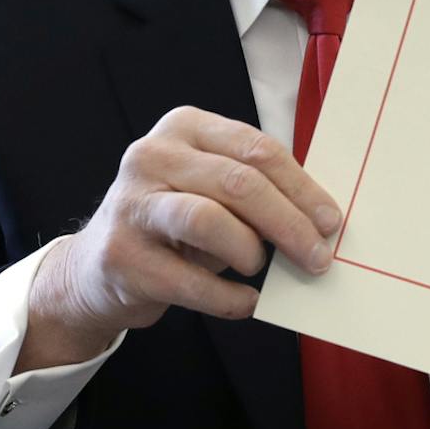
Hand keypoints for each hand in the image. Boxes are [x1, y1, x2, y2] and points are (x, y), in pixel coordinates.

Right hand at [19, 107, 340, 371]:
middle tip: (317, 256)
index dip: (301, 187)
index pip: (255, 149)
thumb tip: (321, 220)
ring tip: (262, 269)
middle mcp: (152, 156)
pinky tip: (246, 301)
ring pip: (208, 220)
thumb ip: (255, 190)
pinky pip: (189, 280)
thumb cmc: (173, 223)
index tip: (331, 221)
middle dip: (288, 222)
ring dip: (251, 251)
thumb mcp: (209, 188)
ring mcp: (131, 204)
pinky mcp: (120, 255)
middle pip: (237, 183)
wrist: (98, 268)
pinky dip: (228, 297)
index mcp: (184, 127)